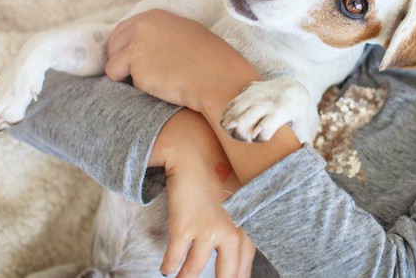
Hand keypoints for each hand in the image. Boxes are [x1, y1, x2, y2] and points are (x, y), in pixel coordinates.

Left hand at [105, 9, 259, 112]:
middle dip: (122, 61)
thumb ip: (161, 32)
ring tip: (152, 81)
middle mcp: (142, 26)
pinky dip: (134, 87)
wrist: (218, 77)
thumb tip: (142, 43)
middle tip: (141, 75)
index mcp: (155, 16)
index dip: (126, 47)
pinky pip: (122, 81)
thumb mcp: (185, 32)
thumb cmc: (210, 59)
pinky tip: (156, 86)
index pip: (123, 29)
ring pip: (113, 65)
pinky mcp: (136, 67)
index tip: (134, 60)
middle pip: (113, 45)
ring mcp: (137, 45)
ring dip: (126, 76)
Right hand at [152, 109, 255, 276]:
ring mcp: (207, 232)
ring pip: (193, 271)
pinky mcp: (184, 228)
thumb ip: (243, 225)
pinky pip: (173, 260)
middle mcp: (231, 232)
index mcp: (248, 226)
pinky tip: (167, 267)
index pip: (244, 267)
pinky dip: (169, 266)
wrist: (197, 150)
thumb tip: (237, 252)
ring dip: (185, 277)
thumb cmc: (221, 172)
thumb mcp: (241, 198)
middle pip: (226, 275)